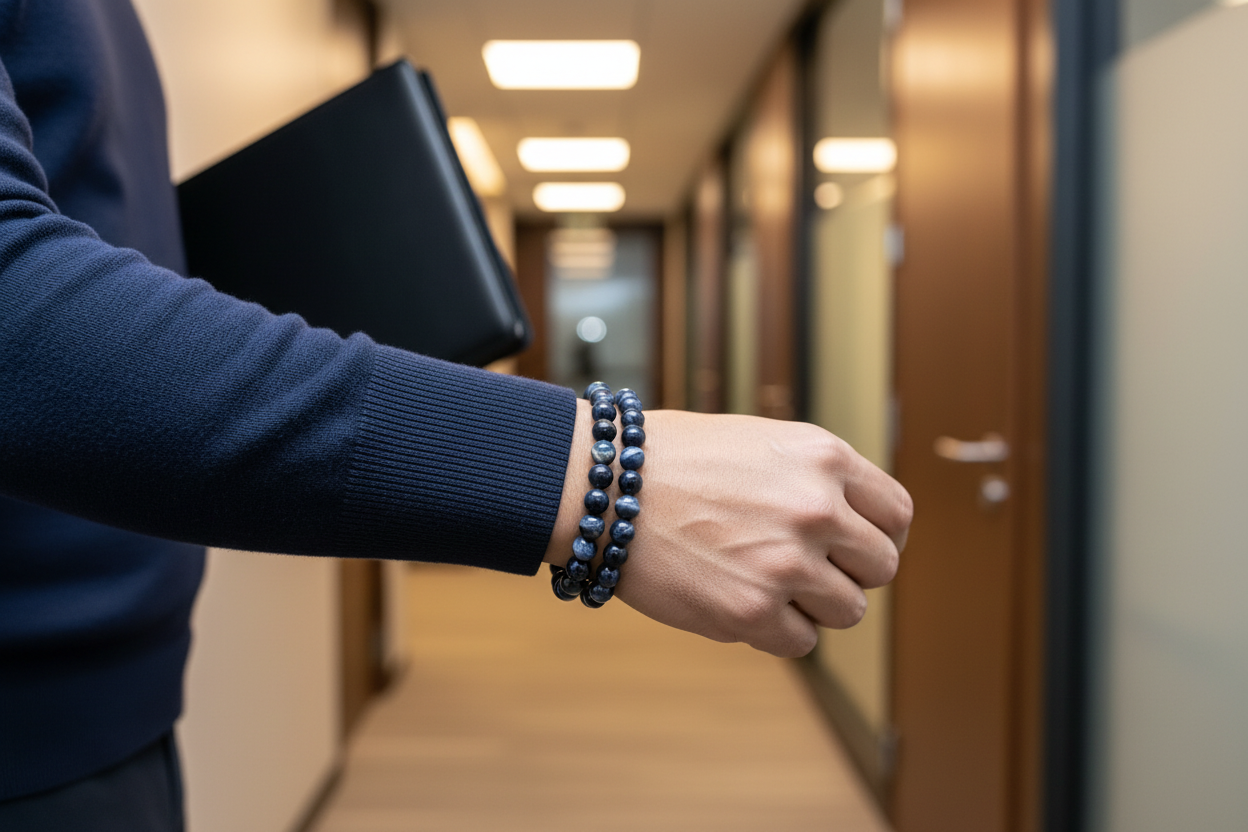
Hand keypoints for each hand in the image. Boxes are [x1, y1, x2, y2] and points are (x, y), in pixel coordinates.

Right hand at [544, 402, 912, 657]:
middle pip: (881, 568)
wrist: (604, 486)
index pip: (896, 513)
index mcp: (824, 458)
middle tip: (807, 570)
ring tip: (766, 584)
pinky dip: (776, 631)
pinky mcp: (752, 612)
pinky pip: (801, 642)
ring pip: (848, 611)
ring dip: (813, 606)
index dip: (879, 536)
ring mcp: (787, 563)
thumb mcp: (761, 443)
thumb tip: (856, 524)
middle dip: (849, 574)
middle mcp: (817, 509)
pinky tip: (738, 600)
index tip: (856, 547)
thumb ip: (815, 477)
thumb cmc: (673, 460)